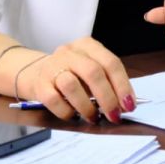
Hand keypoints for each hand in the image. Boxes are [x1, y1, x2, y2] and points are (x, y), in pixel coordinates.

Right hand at [18, 37, 134, 122]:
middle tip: (114, 116)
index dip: (122, 86)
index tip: (129, 105)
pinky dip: (67, 112)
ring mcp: (52, 67)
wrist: (36, 73)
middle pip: (93, 72)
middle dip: (107, 98)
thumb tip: (125, 104)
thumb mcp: (90, 72)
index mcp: (88, 46)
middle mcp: (69, 52)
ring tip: (93, 117)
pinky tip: (73, 116)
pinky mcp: (39, 84)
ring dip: (86, 106)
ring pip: (72, 85)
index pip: (111, 63)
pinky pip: (54, 100)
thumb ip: (108, 83)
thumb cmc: (72, 74)